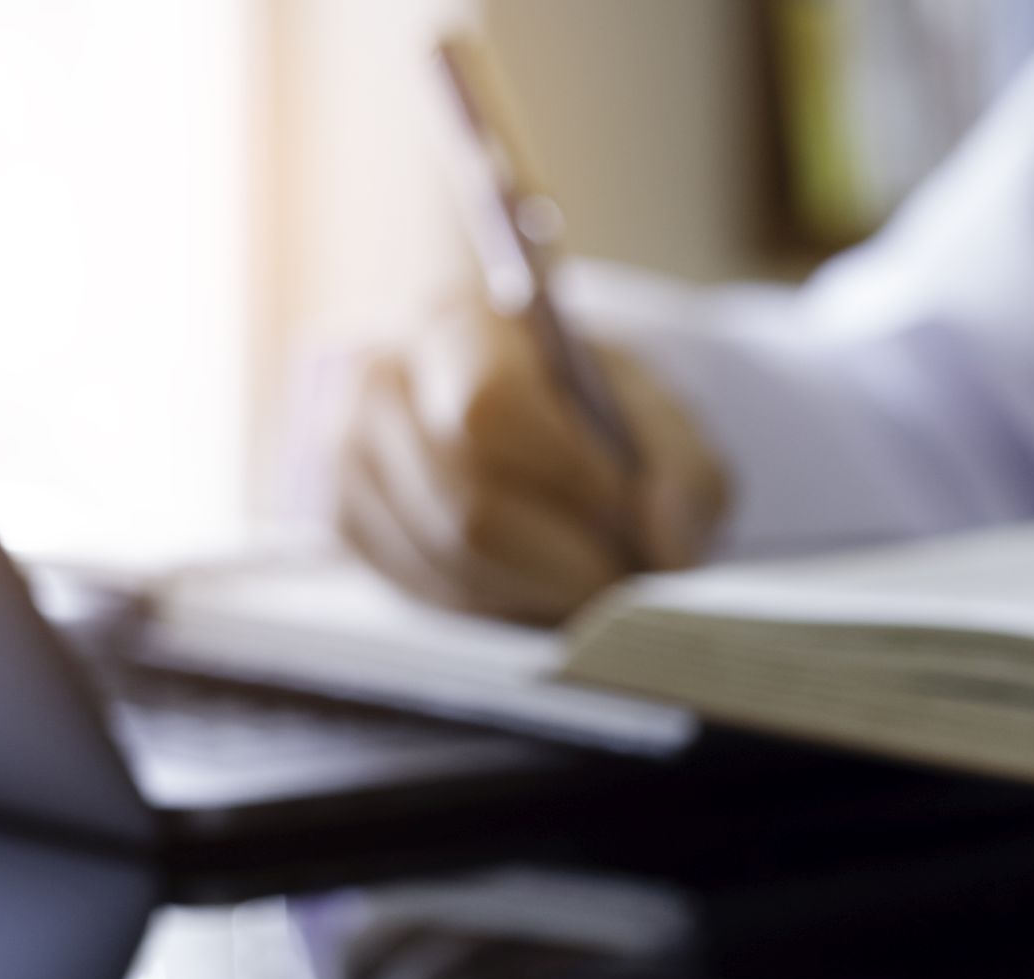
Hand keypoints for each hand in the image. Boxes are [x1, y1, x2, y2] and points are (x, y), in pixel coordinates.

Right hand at [334, 301, 729, 624]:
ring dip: (537, 589)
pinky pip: (424, 591)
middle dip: (561, 558)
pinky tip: (537, 583)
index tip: (629, 509)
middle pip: (462, 503)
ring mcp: (348, 457)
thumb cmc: (599, 418)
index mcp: (460, 321)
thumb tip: (661, 533)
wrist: (531, 419)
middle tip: (622, 577)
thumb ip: (686, 475)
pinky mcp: (346, 523)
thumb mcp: (667, 426)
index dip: (567, 476)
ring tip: (589, 578)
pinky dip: (498, 601)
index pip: (489, 408)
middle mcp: (381, 381)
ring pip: (443, 559)